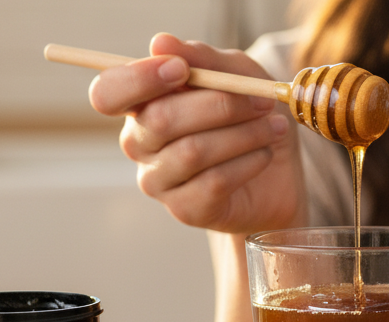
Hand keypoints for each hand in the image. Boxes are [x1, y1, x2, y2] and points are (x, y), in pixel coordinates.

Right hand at [88, 33, 306, 233]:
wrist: (280, 173)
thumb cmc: (250, 117)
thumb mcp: (238, 75)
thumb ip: (203, 60)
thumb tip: (160, 43)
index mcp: (141, 104)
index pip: (108, 93)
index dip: (138, 80)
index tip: (180, 69)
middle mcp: (139, 144)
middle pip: (159, 120)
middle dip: (218, 105)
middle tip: (262, 101)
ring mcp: (158, 181)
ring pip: (191, 152)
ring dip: (243, 134)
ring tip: (275, 127)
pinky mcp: (185, 209)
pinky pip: (213, 183)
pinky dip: (248, 163)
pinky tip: (265, 154)